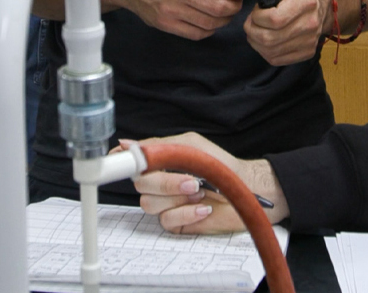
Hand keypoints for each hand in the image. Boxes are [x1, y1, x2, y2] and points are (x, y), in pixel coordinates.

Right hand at [98, 0, 244, 39]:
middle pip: (217, 6)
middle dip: (234, 6)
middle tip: (236, 2)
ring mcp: (169, 9)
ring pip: (210, 22)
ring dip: (226, 19)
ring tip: (226, 11)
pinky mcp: (165, 24)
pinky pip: (197, 33)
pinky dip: (210, 29)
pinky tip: (211, 20)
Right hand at [130, 133, 288, 232]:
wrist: (247, 189)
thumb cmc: (223, 166)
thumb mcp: (191, 146)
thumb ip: (159, 146)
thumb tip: (128, 144)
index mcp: (161, 163)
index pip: (132, 163)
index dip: (121, 162)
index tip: (119, 160)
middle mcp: (160, 183)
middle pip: (140, 185)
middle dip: (166, 183)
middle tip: (192, 180)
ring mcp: (167, 204)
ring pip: (150, 204)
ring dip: (178, 197)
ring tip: (200, 192)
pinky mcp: (176, 222)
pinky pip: (166, 220)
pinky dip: (186, 213)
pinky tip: (203, 208)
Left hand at [244, 0, 329, 64]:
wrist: (321, 6)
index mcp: (305, 2)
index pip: (274, 19)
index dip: (257, 17)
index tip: (256, 11)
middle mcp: (310, 25)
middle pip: (270, 38)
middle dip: (253, 30)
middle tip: (252, 22)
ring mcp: (309, 42)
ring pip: (270, 51)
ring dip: (256, 41)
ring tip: (257, 29)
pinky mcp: (306, 53)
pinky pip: (276, 59)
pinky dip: (264, 51)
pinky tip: (265, 40)